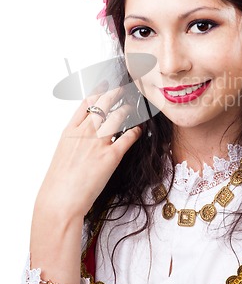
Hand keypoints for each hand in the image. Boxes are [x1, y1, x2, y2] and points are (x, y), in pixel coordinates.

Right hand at [34, 88, 141, 219]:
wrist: (60, 200)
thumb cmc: (59, 181)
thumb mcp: (63, 153)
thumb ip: (75, 139)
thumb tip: (85, 134)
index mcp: (71, 131)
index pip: (86, 103)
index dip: (98, 90)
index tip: (105, 83)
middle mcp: (85, 133)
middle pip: (103, 104)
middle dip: (116, 92)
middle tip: (124, 86)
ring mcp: (98, 143)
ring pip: (118, 116)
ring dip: (127, 110)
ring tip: (133, 107)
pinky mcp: (111, 156)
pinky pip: (128, 137)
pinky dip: (136, 131)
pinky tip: (140, 129)